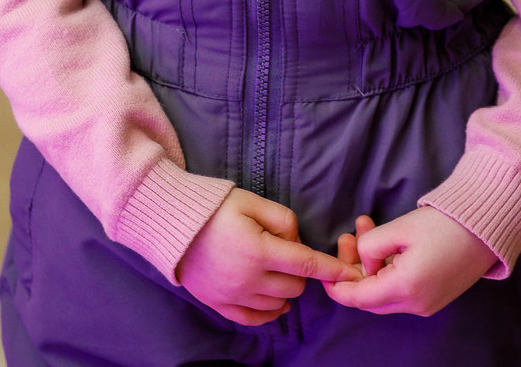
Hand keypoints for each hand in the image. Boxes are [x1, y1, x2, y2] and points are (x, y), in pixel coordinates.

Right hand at [176, 189, 355, 326]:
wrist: (172, 224)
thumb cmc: (214, 208)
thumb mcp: (251, 201)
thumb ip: (283, 219)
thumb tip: (297, 242)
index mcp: (258, 250)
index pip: (306, 265)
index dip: (331, 269)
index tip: (348, 273)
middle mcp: (248, 279)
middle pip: (294, 288)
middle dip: (300, 273)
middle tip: (284, 253)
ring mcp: (233, 296)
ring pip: (278, 305)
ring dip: (285, 291)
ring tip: (274, 271)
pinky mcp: (219, 304)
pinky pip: (254, 319)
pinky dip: (269, 312)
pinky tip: (271, 299)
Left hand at [323, 208, 496, 316]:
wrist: (487, 226)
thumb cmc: (445, 224)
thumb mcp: (399, 229)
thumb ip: (370, 246)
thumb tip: (364, 261)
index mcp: (406, 289)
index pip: (359, 298)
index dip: (337, 287)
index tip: (323, 272)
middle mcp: (416, 305)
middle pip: (370, 298)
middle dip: (353, 269)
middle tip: (348, 237)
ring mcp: (428, 304)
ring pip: (385, 292)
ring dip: (370, 264)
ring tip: (364, 228)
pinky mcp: (436, 296)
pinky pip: (401, 289)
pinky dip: (387, 269)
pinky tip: (385, 242)